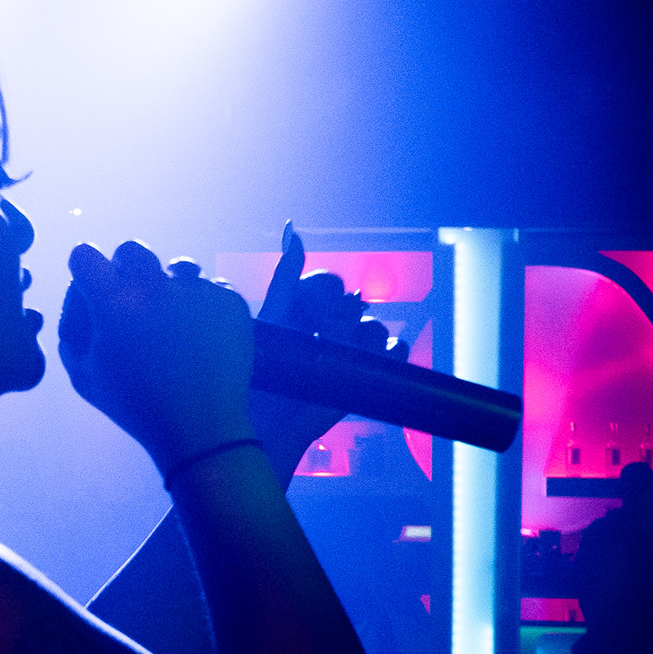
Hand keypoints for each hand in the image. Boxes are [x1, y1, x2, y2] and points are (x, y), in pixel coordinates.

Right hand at [59, 242, 253, 470]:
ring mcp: (196, 289)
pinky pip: (210, 288)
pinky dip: (203, 307)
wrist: (200, 427)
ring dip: (169, 287)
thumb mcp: (83, 378)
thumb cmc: (135, 405)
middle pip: (132, 249)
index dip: (84, 270)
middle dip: (125, 269)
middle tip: (132, 302)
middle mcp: (154, 284)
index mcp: (113, 301)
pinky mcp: (229, 299)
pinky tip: (200, 335)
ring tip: (174, 322)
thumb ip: (71, 336)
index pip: (85, 254)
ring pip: (177, 268)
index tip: (91, 288)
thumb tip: (78, 310)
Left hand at [248, 222, 396, 474]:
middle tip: (315, 341)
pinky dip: (390, 352)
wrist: (264, 425)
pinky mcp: (367, 376)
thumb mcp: (269, 319)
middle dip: (335, 320)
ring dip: (357, 339)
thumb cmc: (256, 373)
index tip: (305, 314)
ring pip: (373, 327)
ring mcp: (350, 351)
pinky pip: (396, 349)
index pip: (328, 283)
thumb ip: (285, 277)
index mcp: (303, 310)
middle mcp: (328, 328)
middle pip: (353, 303)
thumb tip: (293, 227)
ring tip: (332, 359)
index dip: (320, 294)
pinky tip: (370, 360)